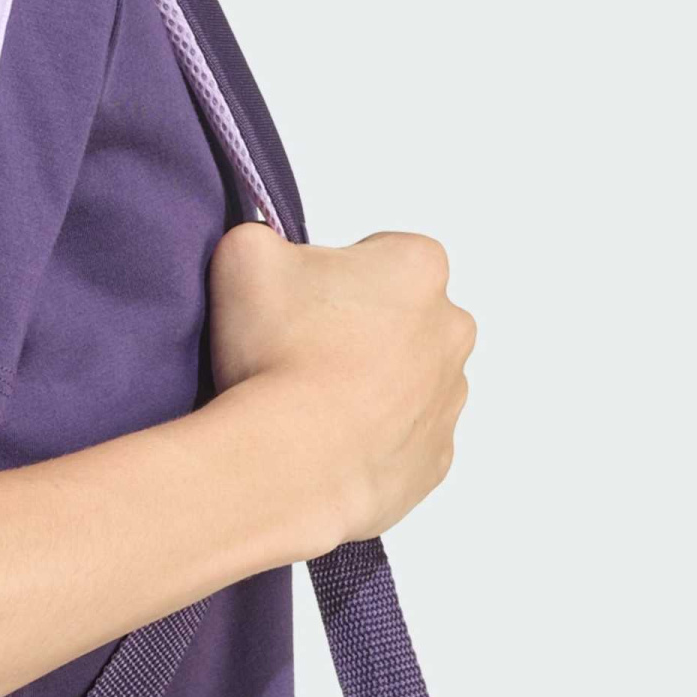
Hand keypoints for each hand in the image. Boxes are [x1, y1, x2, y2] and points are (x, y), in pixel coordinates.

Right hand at [207, 223, 476, 545]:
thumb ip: (260, 235)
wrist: (291, 460)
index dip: (328, 273)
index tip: (297, 301)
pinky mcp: (435, 458)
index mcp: (418, 266)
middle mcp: (451, 329)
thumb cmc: (278, 354)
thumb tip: (265, 252)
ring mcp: (449, 399)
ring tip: (305, 400)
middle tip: (296, 348)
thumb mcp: (244, 253)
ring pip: (404, 378)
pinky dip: (368, 436)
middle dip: (356, 326)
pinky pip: (401, 437)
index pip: (376, 253)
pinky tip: (324, 438)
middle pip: (398, 315)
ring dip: (365, 382)